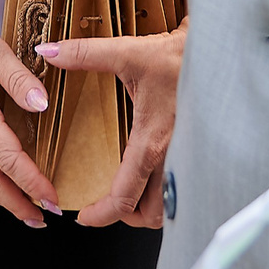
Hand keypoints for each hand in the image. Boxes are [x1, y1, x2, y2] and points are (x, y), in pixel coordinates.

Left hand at [36, 24, 181, 227]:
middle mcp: (173, 156)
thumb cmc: (180, 55)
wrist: (218, 52)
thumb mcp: (128, 53)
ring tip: (133, 193)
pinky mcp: (198, 148)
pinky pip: (183, 184)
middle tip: (109, 203)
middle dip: (129, 217)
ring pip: (171, 203)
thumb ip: (84, 54)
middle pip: (153, 214)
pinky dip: (168, 189)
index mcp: (151, 143)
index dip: (101, 214)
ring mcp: (189, 156)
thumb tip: (49, 53)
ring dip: (151, 205)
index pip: (124, 198)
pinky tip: (157, 171)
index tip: (85, 215)